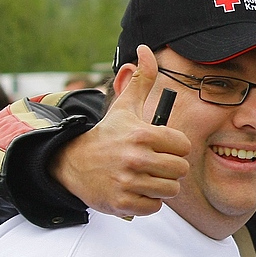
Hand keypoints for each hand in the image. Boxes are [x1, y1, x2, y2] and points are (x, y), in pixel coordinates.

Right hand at [50, 45, 190, 216]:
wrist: (72, 162)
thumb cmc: (108, 135)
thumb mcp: (125, 107)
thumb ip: (142, 80)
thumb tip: (146, 50)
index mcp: (142, 135)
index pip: (183, 146)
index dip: (174, 147)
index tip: (161, 147)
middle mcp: (136, 158)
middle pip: (179, 170)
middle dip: (169, 168)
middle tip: (153, 164)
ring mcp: (128, 182)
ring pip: (170, 190)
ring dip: (160, 185)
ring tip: (145, 176)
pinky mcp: (122, 202)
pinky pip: (154, 206)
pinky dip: (148, 201)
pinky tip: (135, 189)